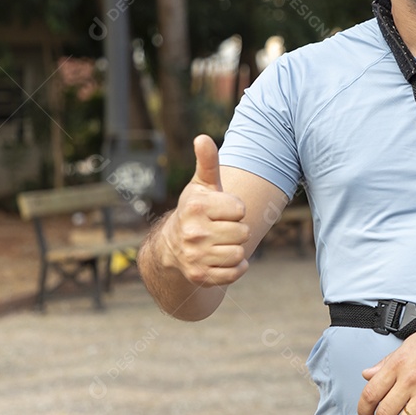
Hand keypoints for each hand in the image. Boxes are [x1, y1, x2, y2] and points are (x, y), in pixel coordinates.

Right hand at [158, 135, 249, 286]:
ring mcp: (195, 256)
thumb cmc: (196, 210)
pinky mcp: (200, 276)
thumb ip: (207, 161)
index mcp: (196, 206)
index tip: (221, 210)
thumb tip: (202, 137)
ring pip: (239, 253)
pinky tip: (222, 258)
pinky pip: (235, 272)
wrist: (172, 246)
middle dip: (236, 229)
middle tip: (220, 228)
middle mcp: (193, 232)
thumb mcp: (201, 185)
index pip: (240, 209)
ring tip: (220, 243)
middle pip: (243, 232)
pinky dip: (235, 267)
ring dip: (236, 248)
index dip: (235, 209)